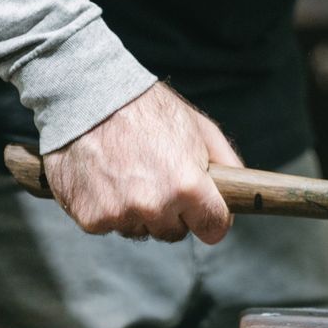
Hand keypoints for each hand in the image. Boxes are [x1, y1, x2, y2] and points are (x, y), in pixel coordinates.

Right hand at [42, 82, 242, 243]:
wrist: (88, 95)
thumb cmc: (146, 108)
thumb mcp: (198, 127)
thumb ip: (225, 162)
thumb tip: (239, 189)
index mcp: (188, 186)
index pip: (213, 229)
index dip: (209, 217)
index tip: (202, 209)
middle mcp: (155, 206)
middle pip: (173, 232)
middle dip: (170, 211)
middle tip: (155, 176)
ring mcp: (120, 214)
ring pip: (138, 229)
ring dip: (136, 210)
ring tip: (125, 171)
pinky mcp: (90, 218)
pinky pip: (107, 224)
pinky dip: (106, 207)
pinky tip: (103, 177)